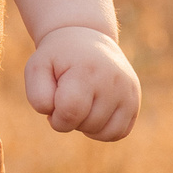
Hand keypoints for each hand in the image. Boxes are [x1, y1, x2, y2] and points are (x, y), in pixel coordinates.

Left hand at [24, 26, 138, 139]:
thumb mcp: (37, 68)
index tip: (53, 105)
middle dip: (71, 120)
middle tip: (68, 98)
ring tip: (81, 104)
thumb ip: (38, 96)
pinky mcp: (135, 100)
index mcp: (86, 70)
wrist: (86, 39)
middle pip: (87, 125)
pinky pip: (118, 133)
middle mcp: (113, 80)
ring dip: (86, 126)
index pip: (70, 112)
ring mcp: (128, 91)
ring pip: (104, 133)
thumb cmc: (58, 59)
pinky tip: (94, 112)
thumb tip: (57, 118)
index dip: (56, 117)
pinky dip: (102, 130)